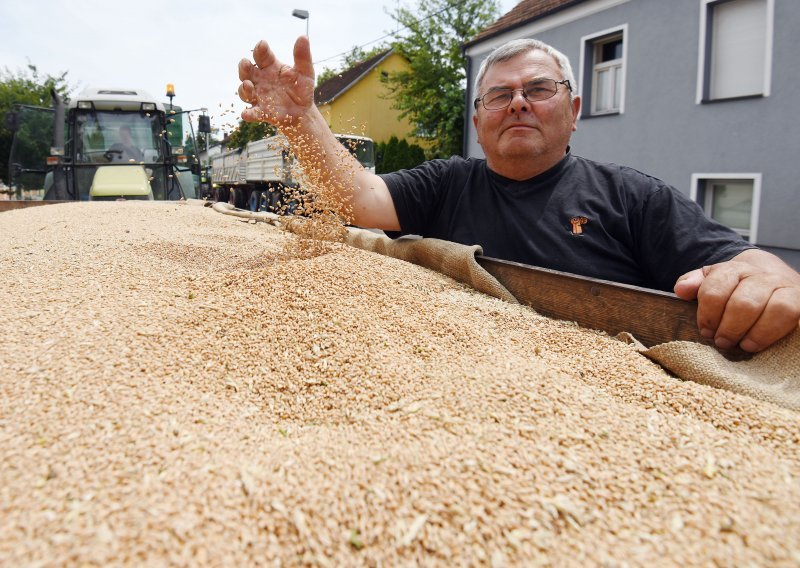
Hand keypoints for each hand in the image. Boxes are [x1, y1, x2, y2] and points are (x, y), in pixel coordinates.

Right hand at [238, 37, 314, 126]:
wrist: (303, 112)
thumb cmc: (301, 89)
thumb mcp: (305, 73)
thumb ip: (303, 57)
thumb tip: (303, 37)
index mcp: (270, 66)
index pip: (261, 55)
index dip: (260, 49)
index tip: (262, 45)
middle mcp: (260, 80)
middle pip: (246, 70)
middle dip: (243, 66)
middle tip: (246, 63)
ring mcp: (259, 96)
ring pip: (245, 90)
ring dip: (244, 88)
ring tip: (248, 85)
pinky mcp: (261, 112)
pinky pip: (251, 113)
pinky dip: (248, 114)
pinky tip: (246, 114)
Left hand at [674, 250, 799, 351]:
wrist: (770, 275)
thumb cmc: (735, 285)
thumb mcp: (711, 280)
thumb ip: (694, 283)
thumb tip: (681, 289)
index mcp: (734, 269)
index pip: (716, 290)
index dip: (708, 315)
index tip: (706, 331)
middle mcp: (761, 275)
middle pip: (744, 303)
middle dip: (729, 328)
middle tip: (722, 342)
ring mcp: (783, 286)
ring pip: (774, 308)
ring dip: (755, 332)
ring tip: (742, 345)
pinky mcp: (798, 299)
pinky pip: (790, 314)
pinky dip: (772, 332)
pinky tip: (758, 344)